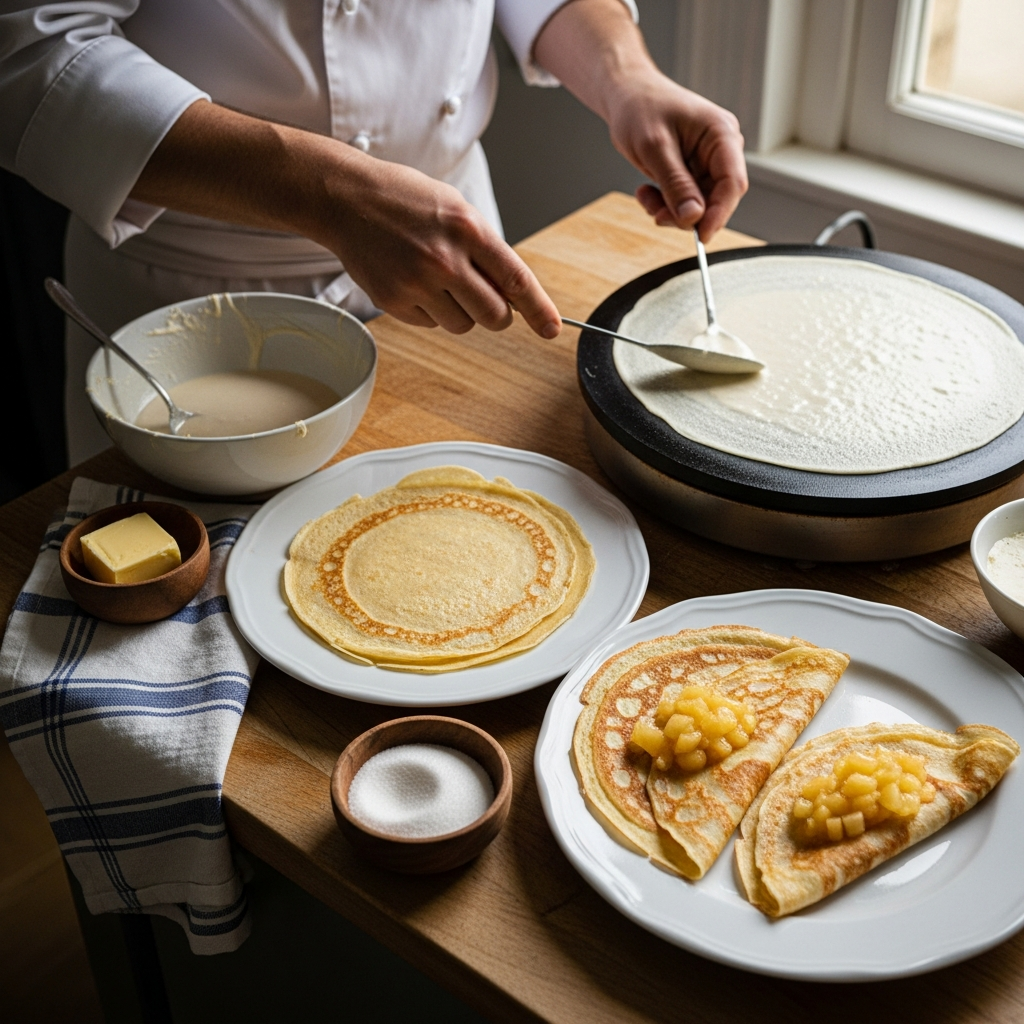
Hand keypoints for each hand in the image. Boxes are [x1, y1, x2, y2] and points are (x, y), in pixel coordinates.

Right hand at [131, 101, 560, 339]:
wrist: (345, 199)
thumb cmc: (404, 200)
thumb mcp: (455, 209)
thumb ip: (485, 249)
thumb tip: (514, 294)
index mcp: (467, 229)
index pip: (515, 280)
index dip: (538, 310)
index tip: (552, 330)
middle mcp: (445, 260)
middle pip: (494, 316)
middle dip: (497, 314)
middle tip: (485, 298)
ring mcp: (418, 284)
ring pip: (463, 325)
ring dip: (462, 312)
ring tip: (441, 281)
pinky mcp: (395, 301)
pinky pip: (431, 325)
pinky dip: (431, 312)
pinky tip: (415, 283)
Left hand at [533, 0, 747, 240]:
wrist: (626, 95)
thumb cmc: (640, 108)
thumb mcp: (654, 148)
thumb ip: (675, 184)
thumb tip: (694, 217)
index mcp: (720, 134)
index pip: (733, 183)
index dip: (720, 213)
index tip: (701, 236)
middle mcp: (719, 149)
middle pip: (717, 198)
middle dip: (687, 214)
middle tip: (657, 215)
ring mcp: (706, 162)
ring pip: (699, 205)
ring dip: (671, 210)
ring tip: (646, 197)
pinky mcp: (692, 172)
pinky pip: (685, 200)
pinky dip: (665, 204)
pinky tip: (646, 192)